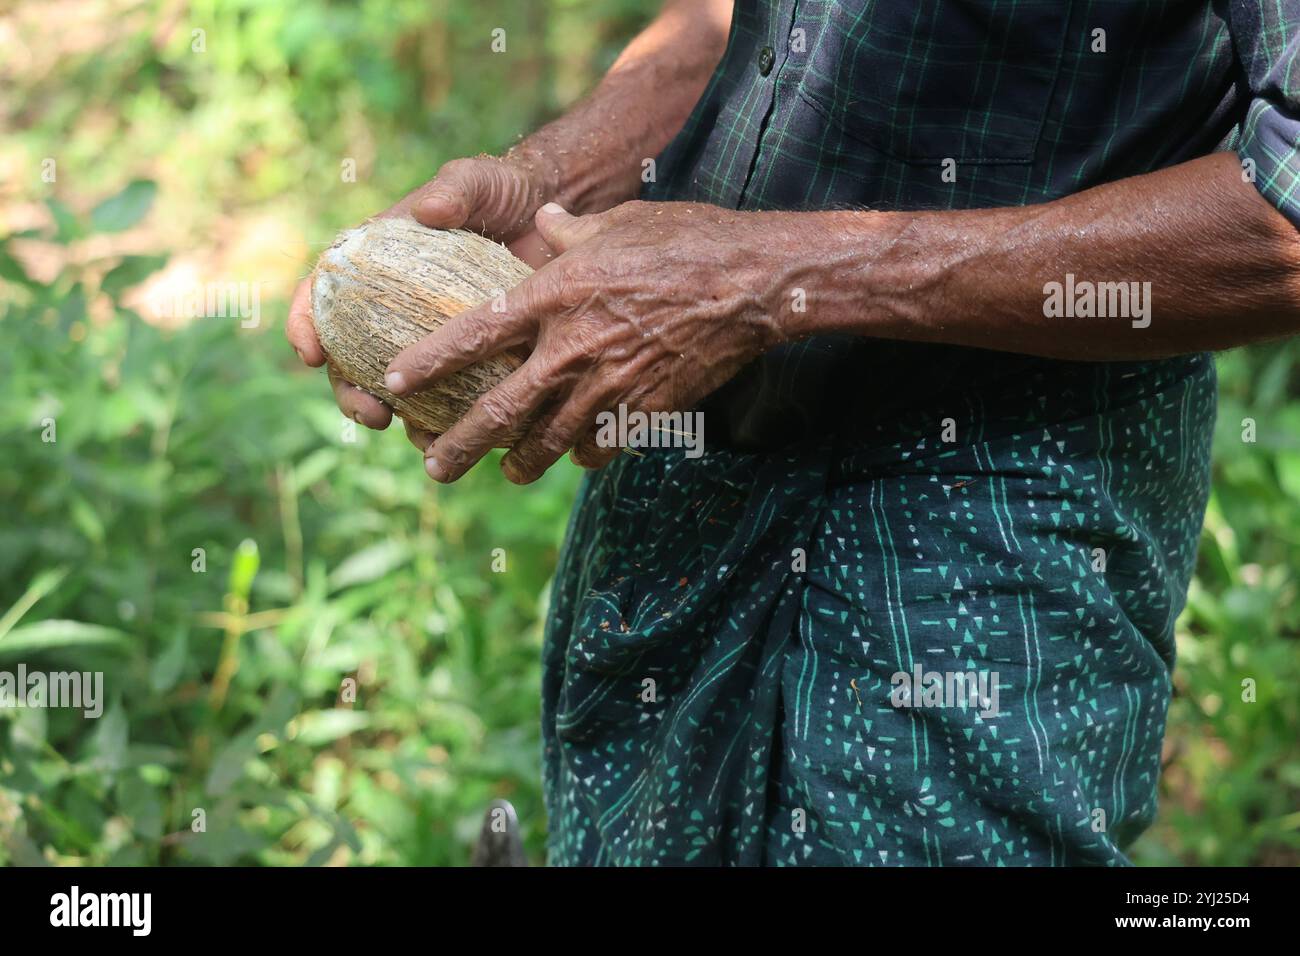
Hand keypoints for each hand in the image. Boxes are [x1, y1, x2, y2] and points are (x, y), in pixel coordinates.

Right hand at [285, 153, 556, 448]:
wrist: (553, 214)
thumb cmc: (503, 192)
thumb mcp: (477, 182)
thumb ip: (454, 190)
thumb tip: (429, 209)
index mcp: (372, 264)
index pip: (322, 295)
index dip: (306, 324)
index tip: (310, 353)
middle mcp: (389, 308)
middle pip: (349, 359)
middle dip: (351, 394)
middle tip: (372, 415)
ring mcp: (425, 337)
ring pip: (396, 390)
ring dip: (401, 421)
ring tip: (422, 441)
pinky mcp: (466, 358)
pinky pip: (448, 398)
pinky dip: (450, 423)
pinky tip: (463, 439)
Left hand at [383, 200, 790, 483]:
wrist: (751, 284)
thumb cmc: (685, 241)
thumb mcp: (618, 223)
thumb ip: (571, 232)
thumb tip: (548, 222)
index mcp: (554, 295)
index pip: (474, 335)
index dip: (429, 362)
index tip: (394, 382)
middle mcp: (570, 348)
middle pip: (499, 410)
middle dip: (459, 445)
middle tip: (432, 466)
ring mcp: (608, 386)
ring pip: (548, 440)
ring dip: (520, 462)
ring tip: (504, 473)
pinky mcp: (644, 411)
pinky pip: (602, 445)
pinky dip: (585, 455)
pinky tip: (577, 458)